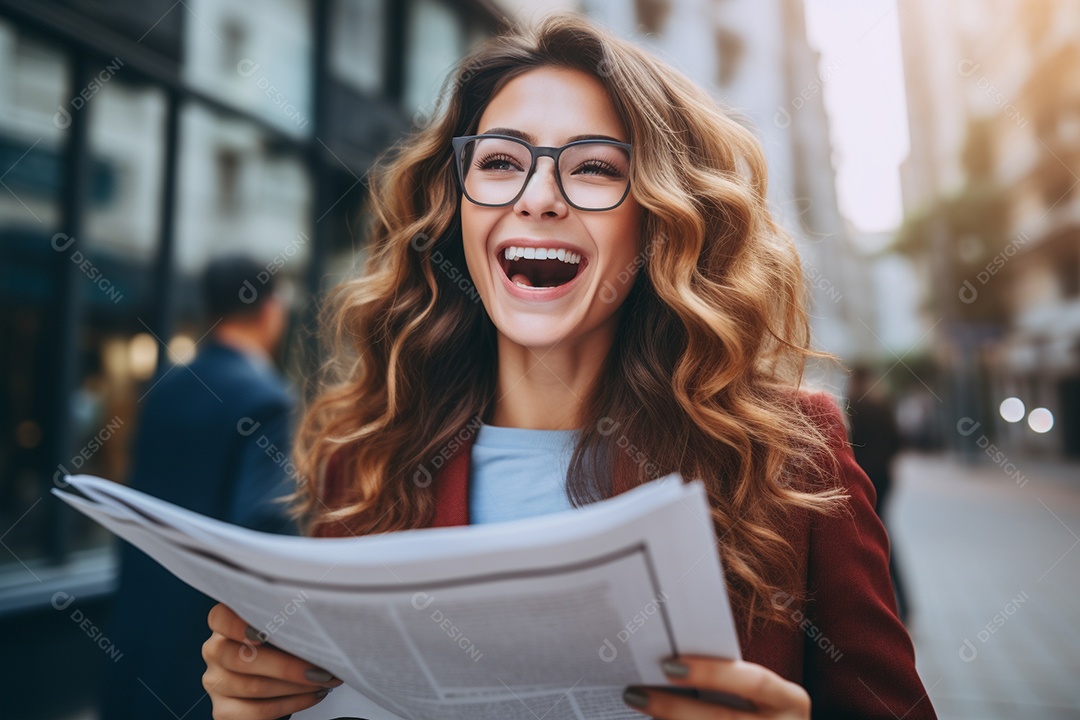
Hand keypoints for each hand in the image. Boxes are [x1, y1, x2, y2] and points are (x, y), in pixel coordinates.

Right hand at [202, 603, 342, 718]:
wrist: (273, 675)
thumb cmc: (279, 643)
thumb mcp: (280, 627)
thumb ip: (287, 624)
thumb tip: (318, 629)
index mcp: (225, 623)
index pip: (221, 618)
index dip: (239, 626)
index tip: (265, 633)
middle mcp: (215, 651)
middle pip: (241, 658)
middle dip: (287, 666)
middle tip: (321, 668)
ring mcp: (216, 682)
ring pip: (254, 687)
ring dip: (296, 686)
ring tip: (322, 680)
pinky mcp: (223, 710)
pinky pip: (258, 711)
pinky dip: (293, 703)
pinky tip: (312, 694)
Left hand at [623, 656, 809, 718]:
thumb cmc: (759, 714)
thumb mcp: (759, 697)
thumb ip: (727, 683)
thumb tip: (670, 666)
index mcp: (790, 701)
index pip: (754, 681)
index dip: (712, 673)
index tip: (668, 666)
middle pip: (724, 719)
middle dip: (675, 708)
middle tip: (636, 693)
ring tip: (639, 706)